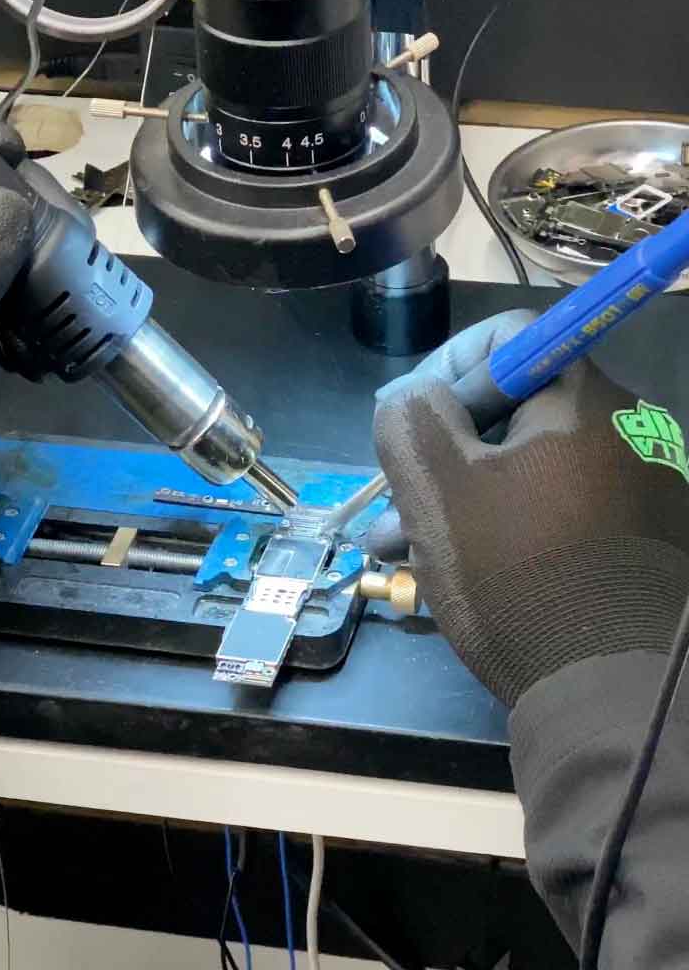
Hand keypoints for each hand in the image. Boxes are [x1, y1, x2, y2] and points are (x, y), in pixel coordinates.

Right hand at [368, 310, 688, 706]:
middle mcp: (625, 432)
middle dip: (438, 450)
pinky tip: (453, 567)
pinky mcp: (637, 540)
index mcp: (584, 402)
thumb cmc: (515, 572)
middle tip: (392, 497)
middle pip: (511, 410)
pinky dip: (502, 524)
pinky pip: (553, 508)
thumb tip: (412, 396)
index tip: (404, 422)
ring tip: (399, 546)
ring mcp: (638, 488)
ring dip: (457, 496)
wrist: (607, 690)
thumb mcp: (436, 488)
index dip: (443, 367)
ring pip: (524, 468)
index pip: (509, 339)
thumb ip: (409, 417)